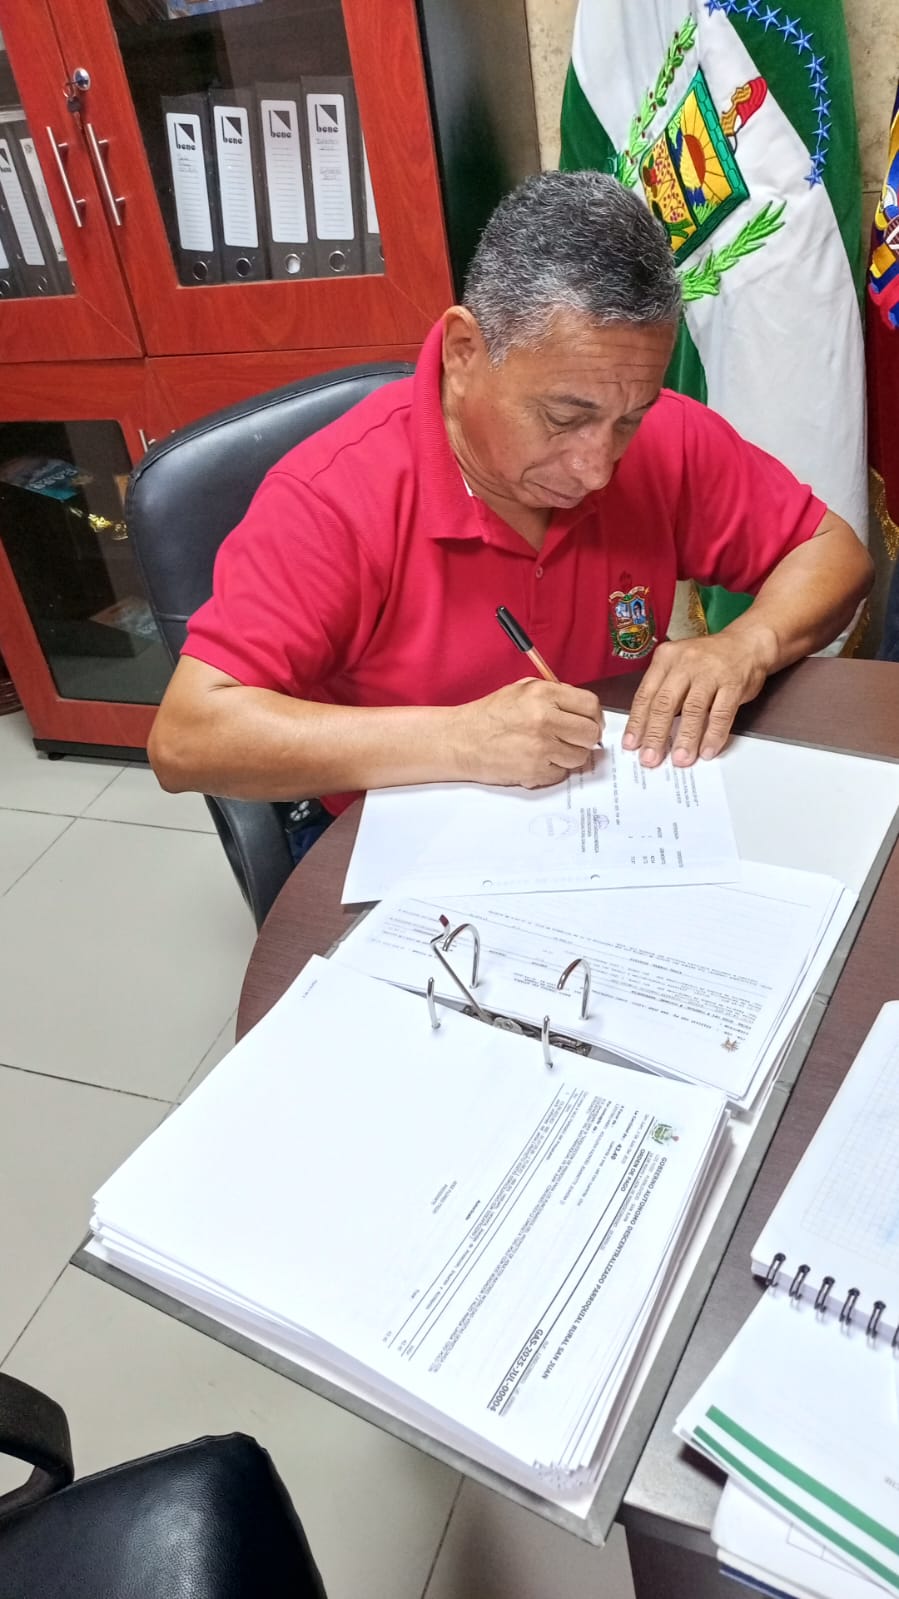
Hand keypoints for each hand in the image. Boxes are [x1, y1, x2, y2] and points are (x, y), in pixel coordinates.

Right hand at [452, 678, 603, 787]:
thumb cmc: (490, 715)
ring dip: (570, 756)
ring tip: (551, 750)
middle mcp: (544, 719)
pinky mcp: (535, 771)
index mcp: (543, 694)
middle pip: (590, 734)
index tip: (590, 722)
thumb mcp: (522, 690)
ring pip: (580, 757)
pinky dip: (553, 770)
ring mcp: (541, 748)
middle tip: (574, 739)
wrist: (461, 741)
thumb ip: (555, 695)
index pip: (591, 705)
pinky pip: (561, 774)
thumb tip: (583, 709)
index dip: (595, 716)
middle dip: (586, 738)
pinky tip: (537, 760)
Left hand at [623, 629, 777, 766]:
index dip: (637, 722)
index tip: (631, 745)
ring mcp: (711, 672)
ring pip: (693, 709)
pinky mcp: (733, 683)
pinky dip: (713, 735)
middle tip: (650, 758)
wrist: (747, 642)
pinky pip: (721, 713)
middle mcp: (685, 663)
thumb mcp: (679, 666)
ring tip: (680, 759)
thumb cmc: (708, 660)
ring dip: (685, 738)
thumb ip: (665, 692)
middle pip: (665, 703)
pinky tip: (707, 751)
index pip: (645, 694)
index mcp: (666, 659)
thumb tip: (649, 731)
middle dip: (656, 734)